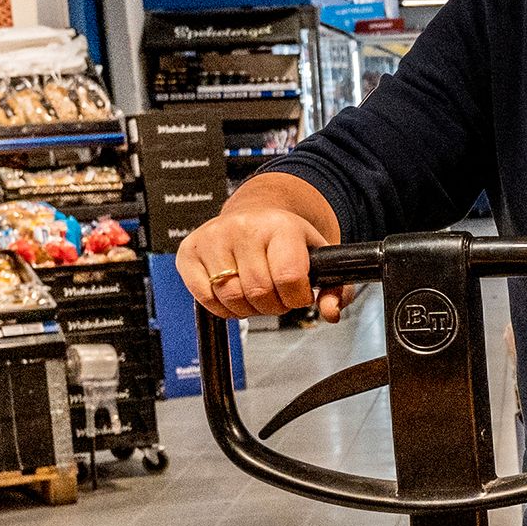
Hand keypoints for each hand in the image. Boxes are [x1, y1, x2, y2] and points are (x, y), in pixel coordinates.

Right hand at [176, 205, 351, 320]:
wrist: (257, 212)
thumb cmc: (288, 239)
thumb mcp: (321, 257)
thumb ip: (337, 288)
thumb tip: (331, 313)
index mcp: (281, 225)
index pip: (289, 278)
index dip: (297, 297)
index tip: (298, 293)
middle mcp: (245, 227)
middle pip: (259, 292)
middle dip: (273, 305)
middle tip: (276, 294)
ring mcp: (213, 237)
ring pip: (230, 298)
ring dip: (247, 309)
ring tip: (256, 293)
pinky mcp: (189, 250)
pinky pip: (204, 297)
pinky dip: (221, 306)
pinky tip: (233, 292)